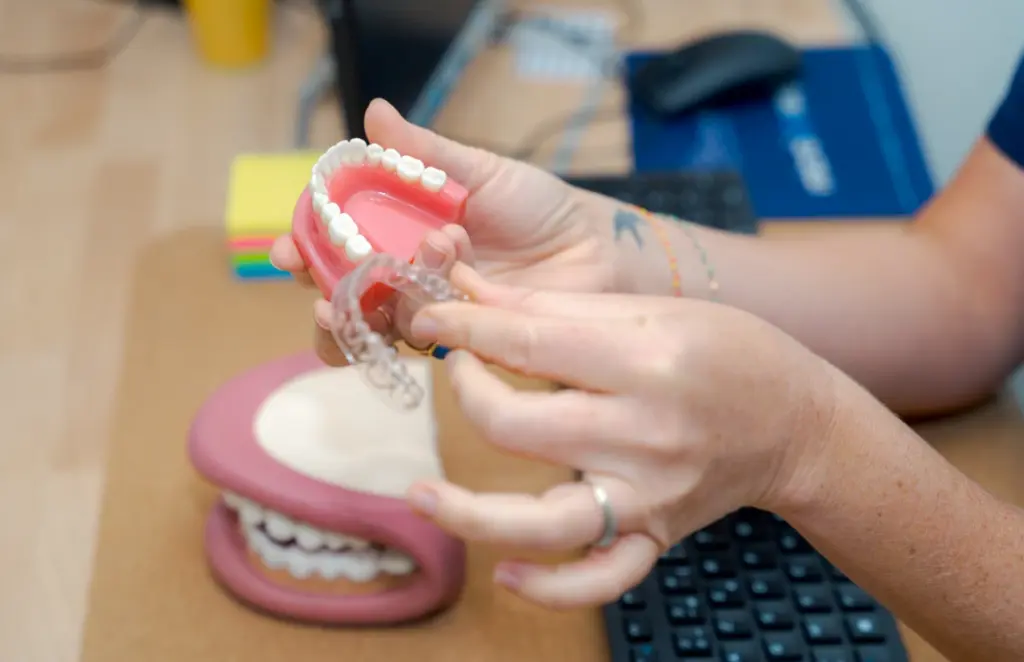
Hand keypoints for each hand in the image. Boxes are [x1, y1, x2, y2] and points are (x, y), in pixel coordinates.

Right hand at [269, 98, 619, 364]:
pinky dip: (411, 320)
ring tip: (365, 293)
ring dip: (358, 313)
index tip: (289, 246)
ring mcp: (429, 309)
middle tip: (315, 287)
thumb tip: (374, 112)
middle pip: (342, 294)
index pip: (337, 242)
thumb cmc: (538, 205)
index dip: (307, 246)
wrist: (591, 248)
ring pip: (371, 325)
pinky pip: (418, 340)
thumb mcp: (480, 170)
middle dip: (319, 294)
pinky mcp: (457, 339)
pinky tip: (434, 289)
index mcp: (399, 230)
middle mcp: (405, 273)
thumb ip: (425, 152)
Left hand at [400, 264, 839, 608]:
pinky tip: (505, 572)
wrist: (796, 423)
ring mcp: (649, 496)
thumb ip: (555, 308)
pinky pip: (597, 580)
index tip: (428, 317)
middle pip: (519, 428)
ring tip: (422, 495)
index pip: (527, 345)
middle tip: (456, 369)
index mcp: (645, 362)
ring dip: (471, 513)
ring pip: (545, 521)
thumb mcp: (651, 310)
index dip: (463, 329)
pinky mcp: (654, 535)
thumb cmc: (728, 351)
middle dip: (466, 392)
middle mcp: (644, 435)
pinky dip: (548, 587)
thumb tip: (471, 295)